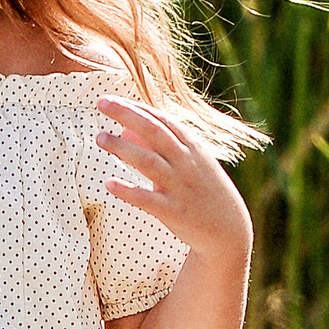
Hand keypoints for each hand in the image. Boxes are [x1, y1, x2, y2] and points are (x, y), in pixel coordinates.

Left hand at [96, 97, 252, 267]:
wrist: (228, 229)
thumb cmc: (203, 190)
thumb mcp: (190, 162)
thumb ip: (159, 145)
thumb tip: (125, 129)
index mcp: (192, 147)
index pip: (162, 120)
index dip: (136, 108)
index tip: (112, 99)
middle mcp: (187, 162)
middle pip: (154, 132)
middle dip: (127, 115)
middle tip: (101, 103)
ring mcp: (180, 186)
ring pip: (148, 162)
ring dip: (122, 148)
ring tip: (100, 137)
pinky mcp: (174, 211)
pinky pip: (148, 199)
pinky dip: (128, 191)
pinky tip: (109, 184)